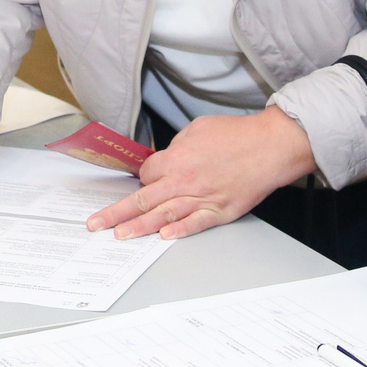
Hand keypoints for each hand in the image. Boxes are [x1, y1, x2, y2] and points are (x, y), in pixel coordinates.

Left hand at [88, 107, 315, 239]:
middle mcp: (185, 181)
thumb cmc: (237, 135)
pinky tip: (162, 238)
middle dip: (116, 213)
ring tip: (119, 235)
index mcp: (177, 159)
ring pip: (163, 216)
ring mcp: (202, 199)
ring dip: (138, 227)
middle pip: (143, 199)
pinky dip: (177, 231)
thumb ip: (178, 146)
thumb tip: (168, 158)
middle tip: (96, 224)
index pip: (146, 174)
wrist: (270, 146)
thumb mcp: (199, 129)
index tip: (142, 182)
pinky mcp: (220, 211)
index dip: (141, 178)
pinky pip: (194, 224)